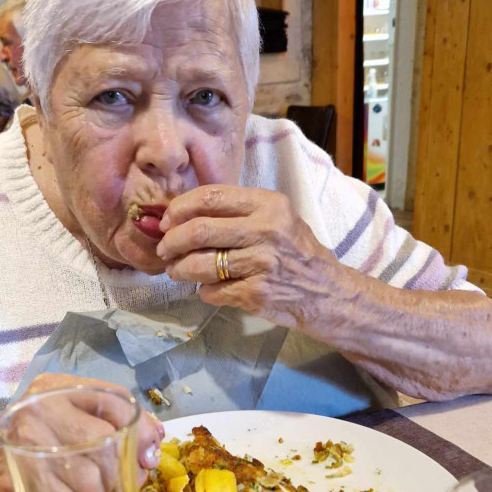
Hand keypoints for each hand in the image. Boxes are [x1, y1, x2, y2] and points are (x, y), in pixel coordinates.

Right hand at [0, 374, 163, 491]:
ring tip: (82, 491)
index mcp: (55, 388)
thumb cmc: (38, 455)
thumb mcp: (71, 426)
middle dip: (118, 469)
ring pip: (92, 477)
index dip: (141, 430)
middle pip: (106, 442)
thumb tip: (154, 441)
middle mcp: (37, 407)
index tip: (148, 454)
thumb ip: (114, 425)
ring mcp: (25, 442)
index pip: (114, 400)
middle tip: (111, 480)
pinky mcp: (19, 480)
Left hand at [157, 184, 341, 330]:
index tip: (167, 221)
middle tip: (165, 249)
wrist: (327, 292)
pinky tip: (208, 288)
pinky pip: (212, 291)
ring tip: (176, 270)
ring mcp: (261, 264)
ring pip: (199, 265)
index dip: (179, 208)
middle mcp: (265, 231)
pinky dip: (202, 291)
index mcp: (268, 205)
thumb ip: (237, 212)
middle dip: (171, 241)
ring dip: (179, 269)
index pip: (210, 197)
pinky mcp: (256, 294)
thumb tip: (182, 215)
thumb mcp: (277, 218)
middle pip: (198, 231)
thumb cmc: (296, 252)